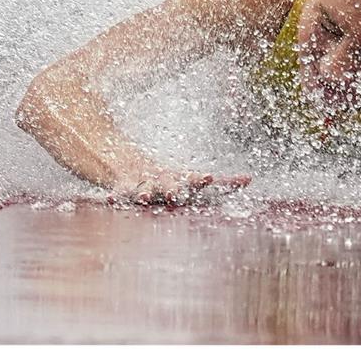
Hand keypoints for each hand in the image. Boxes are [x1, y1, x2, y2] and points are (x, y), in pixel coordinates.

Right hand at [112, 166, 250, 205]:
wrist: (130, 161)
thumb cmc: (170, 177)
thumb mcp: (193, 179)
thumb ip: (223, 183)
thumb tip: (250, 179)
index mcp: (181, 179)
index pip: (193, 178)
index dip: (199, 179)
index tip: (208, 177)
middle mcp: (163, 180)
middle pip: (169, 184)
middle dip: (173, 189)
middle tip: (176, 194)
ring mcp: (142, 184)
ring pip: (143, 189)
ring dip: (143, 193)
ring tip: (143, 198)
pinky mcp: (123, 188)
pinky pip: (119, 193)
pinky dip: (115, 196)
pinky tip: (110, 199)